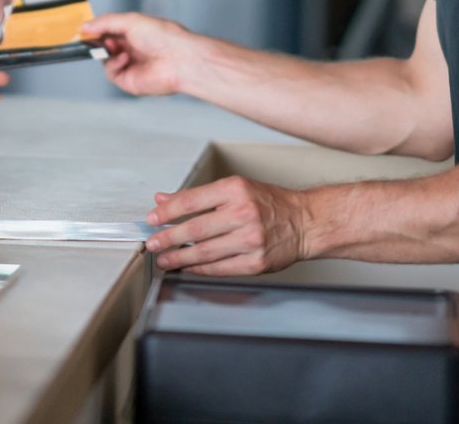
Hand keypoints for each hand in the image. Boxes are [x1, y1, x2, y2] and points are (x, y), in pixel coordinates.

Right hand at [80, 12, 209, 96]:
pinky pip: (111, 72)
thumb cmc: (164, 37)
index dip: (98, 30)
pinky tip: (124, 58)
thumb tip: (85, 26)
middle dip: (99, 41)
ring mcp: (131, 65)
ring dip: (106, 52)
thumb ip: (106, 22)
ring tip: (113, 46)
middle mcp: (133, 49)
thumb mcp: (130, 21)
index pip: (110, 30)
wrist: (178, 59)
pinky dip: (113, 64)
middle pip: (106, 46)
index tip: (86, 29)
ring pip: (105, 59)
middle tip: (94, 37)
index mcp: (136, 33)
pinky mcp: (129, 80)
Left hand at [142, 176, 307, 275]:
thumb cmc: (270, 204)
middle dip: (168, 238)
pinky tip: (188, 267)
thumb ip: (198, 196)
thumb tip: (163, 199)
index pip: (191, 200)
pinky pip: (220, 268)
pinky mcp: (256, 263)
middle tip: (153, 243)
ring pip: (205, 251)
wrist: (305, 222)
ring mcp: (251, 240)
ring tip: (164, 260)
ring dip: (179, 257)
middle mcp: (243, 213)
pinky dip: (200, 269)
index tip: (153, 219)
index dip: (167, 211)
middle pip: (195, 228)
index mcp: (235, 190)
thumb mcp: (235, 189)